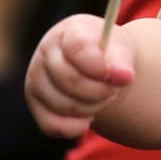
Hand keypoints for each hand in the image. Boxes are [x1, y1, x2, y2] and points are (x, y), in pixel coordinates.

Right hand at [24, 13, 134, 138]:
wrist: (99, 66)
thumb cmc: (108, 52)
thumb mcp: (119, 48)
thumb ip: (121, 60)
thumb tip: (124, 76)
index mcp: (69, 31)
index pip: (78, 48)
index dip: (98, 65)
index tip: (117, 75)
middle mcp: (46, 53)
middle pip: (69, 80)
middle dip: (100, 91)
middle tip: (114, 90)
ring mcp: (36, 80)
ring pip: (62, 105)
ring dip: (92, 108)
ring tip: (104, 98)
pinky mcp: (36, 105)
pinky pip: (53, 125)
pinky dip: (75, 127)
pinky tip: (89, 117)